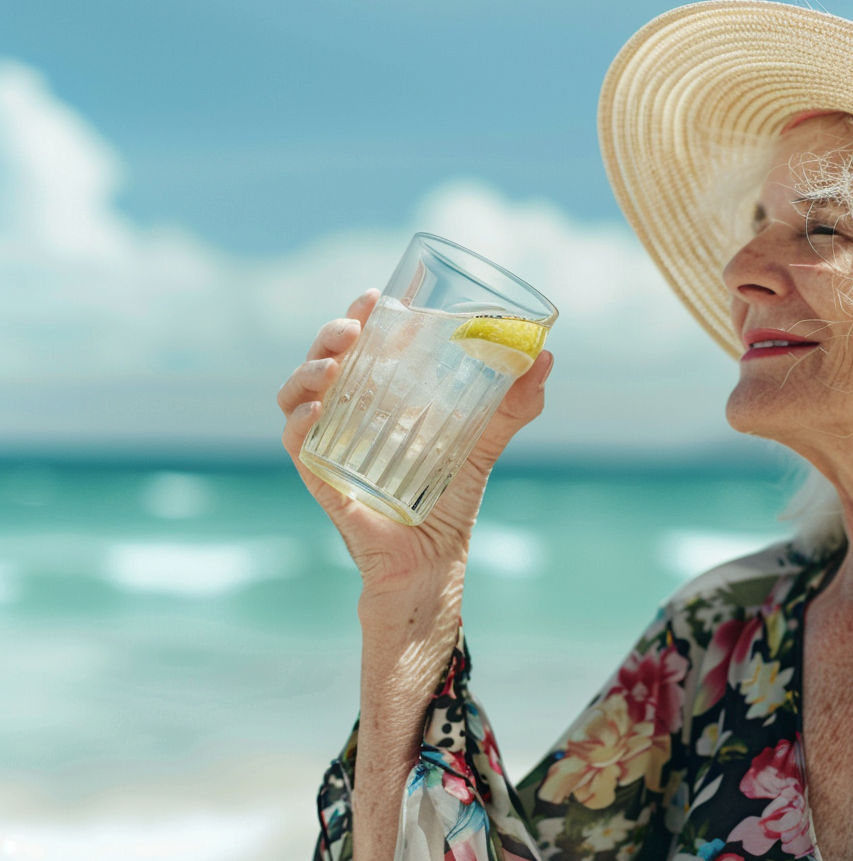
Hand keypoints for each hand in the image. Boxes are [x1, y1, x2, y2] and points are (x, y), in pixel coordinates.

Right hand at [277, 289, 553, 607]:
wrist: (433, 564)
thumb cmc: (449, 502)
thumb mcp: (484, 445)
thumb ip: (514, 406)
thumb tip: (547, 357)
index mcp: (378, 401)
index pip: (359, 348)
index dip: (361, 318)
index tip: (376, 296)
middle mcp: (347, 419)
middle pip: (322, 363)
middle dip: (330, 337)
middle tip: (354, 328)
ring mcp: (331, 450)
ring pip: (295, 398)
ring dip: (307, 373)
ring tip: (332, 364)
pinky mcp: (324, 484)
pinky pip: (297, 449)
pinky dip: (299, 426)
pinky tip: (315, 412)